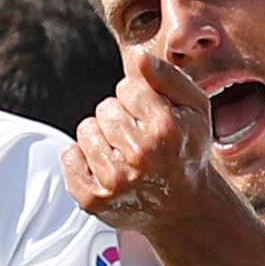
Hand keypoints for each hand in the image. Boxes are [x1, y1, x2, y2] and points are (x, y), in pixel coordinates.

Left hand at [66, 51, 222, 233]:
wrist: (184, 208)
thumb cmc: (187, 150)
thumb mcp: (195, 108)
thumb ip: (168, 76)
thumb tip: (139, 57)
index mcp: (165, 129)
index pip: (127, 87)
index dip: (139, 100)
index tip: (153, 119)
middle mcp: (140, 156)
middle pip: (105, 108)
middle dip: (120, 118)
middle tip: (140, 141)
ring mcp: (115, 181)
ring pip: (86, 130)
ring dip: (102, 138)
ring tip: (125, 156)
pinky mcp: (94, 199)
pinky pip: (69, 156)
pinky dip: (82, 159)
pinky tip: (106, 170)